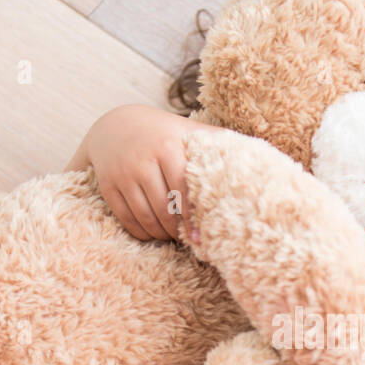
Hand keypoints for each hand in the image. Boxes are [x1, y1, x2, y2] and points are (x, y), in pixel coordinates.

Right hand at [65, 104, 224, 241]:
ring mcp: (123, 174)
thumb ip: (214, 139)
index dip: (192, 218)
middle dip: (177, 230)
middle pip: (163, 208)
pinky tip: (154, 233)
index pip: (183, 189)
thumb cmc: (162, 132)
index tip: (201, 237)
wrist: (114, 125)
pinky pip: (127, 219)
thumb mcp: (186, 129)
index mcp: (167, 145)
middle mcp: (142, 160)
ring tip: (174, 237)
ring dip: (161, 234)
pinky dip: (142, 232)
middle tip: (189, 239)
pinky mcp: (108, 186)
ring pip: (145, 217)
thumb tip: (255, 154)